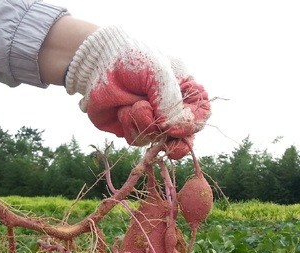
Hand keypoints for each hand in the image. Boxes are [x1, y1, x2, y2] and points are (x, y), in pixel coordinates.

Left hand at [65, 26, 209, 157]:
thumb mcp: (158, 72)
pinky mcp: (131, 129)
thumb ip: (169, 100)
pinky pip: (137, 140)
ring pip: (157, 139)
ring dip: (144, 124)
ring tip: (133, 103)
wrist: (98, 63)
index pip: (201, 113)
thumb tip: (171, 128)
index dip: (193, 124)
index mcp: (184, 90)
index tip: (177, 126)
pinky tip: (122, 110)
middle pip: (184, 137)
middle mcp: (170, 108)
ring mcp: (151, 121)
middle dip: (177, 145)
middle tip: (171, 148)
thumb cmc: (132, 59)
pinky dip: (129, 126)